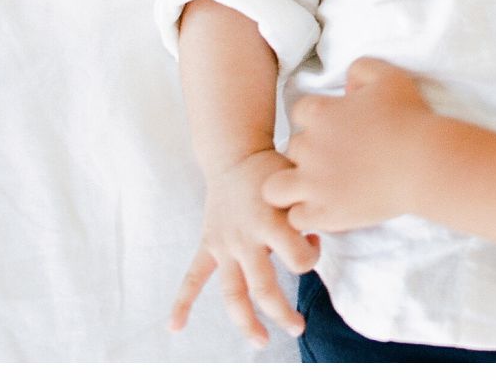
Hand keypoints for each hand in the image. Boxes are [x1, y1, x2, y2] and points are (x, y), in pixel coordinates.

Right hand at [168, 148, 319, 348]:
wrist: (235, 154)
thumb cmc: (273, 169)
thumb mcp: (296, 181)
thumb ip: (307, 208)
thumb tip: (320, 232)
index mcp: (270, 221)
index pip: (298, 258)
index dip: (312, 255)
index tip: (315, 240)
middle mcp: (245, 238)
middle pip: (263, 288)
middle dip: (283, 312)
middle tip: (299, 328)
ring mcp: (224, 245)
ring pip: (232, 293)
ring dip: (246, 322)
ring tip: (261, 342)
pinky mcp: (209, 245)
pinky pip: (193, 277)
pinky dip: (182, 302)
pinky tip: (175, 327)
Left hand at [263, 58, 435, 233]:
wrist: (423, 162)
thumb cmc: (409, 118)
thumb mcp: (389, 77)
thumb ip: (361, 69)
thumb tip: (347, 83)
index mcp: (321, 114)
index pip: (300, 113)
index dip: (317, 119)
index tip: (338, 128)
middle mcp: (310, 147)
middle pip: (292, 148)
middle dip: (309, 153)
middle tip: (337, 159)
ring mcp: (313, 184)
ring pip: (276, 188)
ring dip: (292, 187)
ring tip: (316, 189)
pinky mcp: (325, 213)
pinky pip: (296, 218)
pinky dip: (308, 214)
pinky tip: (328, 208)